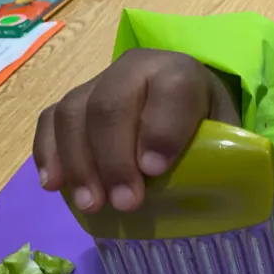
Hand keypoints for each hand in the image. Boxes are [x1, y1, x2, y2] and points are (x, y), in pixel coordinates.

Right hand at [32, 48, 239, 212]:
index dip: (160, 129)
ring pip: (73, 113)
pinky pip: (49, 121)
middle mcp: (133, 69)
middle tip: (124, 203)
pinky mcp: (71, 104)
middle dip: (114, 158)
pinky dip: (48, 153)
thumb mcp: (224, 138)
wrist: (179, 107)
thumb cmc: (203, 131)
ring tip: (91, 204)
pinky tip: (54, 186)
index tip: (155, 171)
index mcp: (179, 72)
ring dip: (78, 163)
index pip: (169, 89)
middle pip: (109, 104)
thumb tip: (210, 193)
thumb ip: (218, 157)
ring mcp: (95, 84)